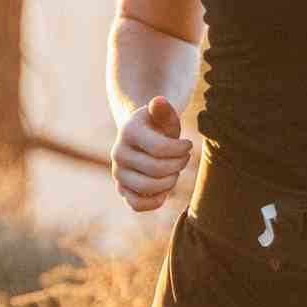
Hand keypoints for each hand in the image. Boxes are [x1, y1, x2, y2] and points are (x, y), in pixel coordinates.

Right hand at [110, 93, 192, 212]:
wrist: (142, 139)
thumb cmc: (158, 127)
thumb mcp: (164, 116)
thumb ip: (164, 110)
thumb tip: (158, 101)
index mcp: (128, 131)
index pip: (160, 148)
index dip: (181, 150)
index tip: (188, 145)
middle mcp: (118, 153)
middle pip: (156, 169)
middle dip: (178, 165)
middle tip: (184, 159)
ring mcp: (118, 173)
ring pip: (148, 188)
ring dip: (169, 182)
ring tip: (174, 172)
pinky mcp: (122, 190)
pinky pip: (137, 205)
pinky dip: (155, 201)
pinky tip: (165, 190)